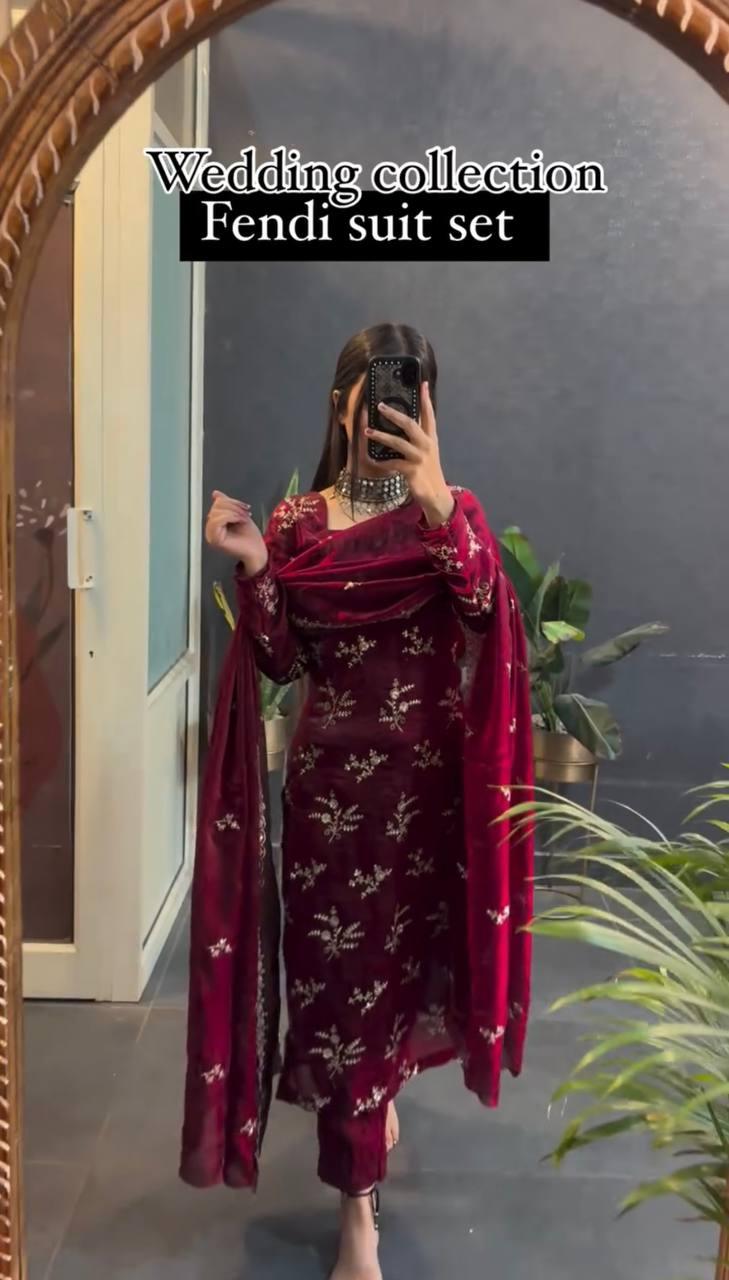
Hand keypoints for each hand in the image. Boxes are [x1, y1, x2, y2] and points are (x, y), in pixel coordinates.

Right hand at [205, 491, 267, 575]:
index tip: (245, 507)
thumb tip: (215, 494)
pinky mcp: (215, 540)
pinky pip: (217, 521)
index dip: (231, 501)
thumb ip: (227, 504)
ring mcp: (211, 536)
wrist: (257, 551)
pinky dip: (230, 517)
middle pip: (215, 506)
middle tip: (246, 513)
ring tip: (243, 518)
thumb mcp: (238, 514)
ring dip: (234, 512)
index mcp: (215, 523)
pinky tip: (239, 521)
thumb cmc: (250, 537)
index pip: (217, 503)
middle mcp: (210, 530)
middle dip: (233, 506)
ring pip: (216, 512)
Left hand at [364, 381, 454, 526]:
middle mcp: (426, 445)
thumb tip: (401, 424)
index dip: (426, 399)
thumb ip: (417, 438)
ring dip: (381, 435)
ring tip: (367, 431)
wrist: (436, 495)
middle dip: (394, 414)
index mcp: (431, 438)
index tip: (423, 383)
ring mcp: (419, 458)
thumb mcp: (426, 452)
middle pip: (410, 424)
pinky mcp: (412, 471)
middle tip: (380, 406)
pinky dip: (382, 461)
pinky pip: (392, 463)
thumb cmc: (428, 471)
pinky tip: (373, 459)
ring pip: (398, 442)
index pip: (429, 415)